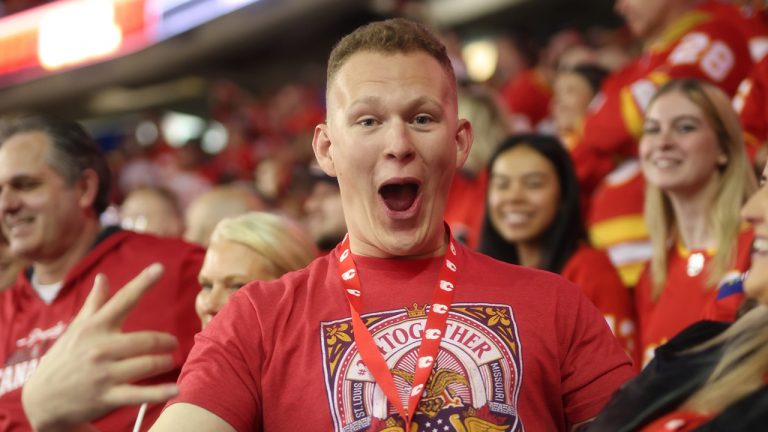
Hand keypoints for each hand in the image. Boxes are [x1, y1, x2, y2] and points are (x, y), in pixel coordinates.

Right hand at [22, 263, 179, 431]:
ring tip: (167, 361)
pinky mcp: (106, 397)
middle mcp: (100, 348)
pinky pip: (138, 394)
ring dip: (164, 362)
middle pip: (146, 340)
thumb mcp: (77, 329)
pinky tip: (175, 390)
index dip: (143, 283)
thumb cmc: (65, 358)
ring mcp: (104, 374)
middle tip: (172, 343)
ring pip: (147, 364)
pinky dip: (159, 393)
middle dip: (165, 341)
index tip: (160, 267)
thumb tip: (103, 277)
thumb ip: (95, 303)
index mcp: (95, 327)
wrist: (41, 400)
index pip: (123, 300)